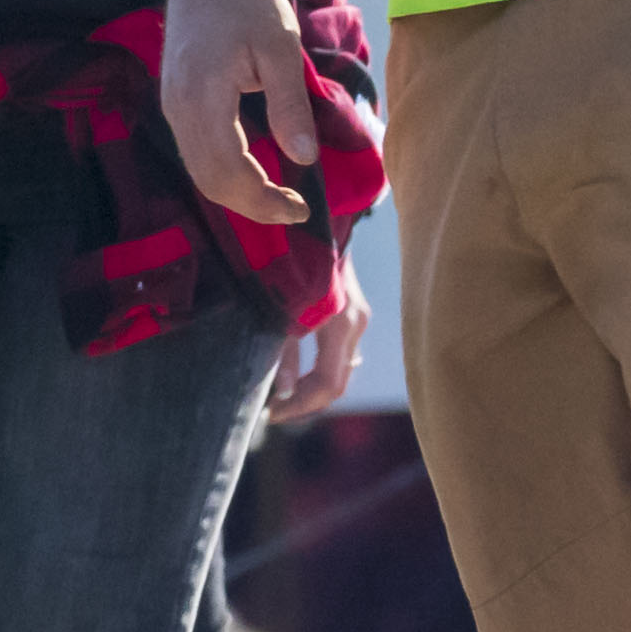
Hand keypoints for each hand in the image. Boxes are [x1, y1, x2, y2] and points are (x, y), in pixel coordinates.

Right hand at [163, 0, 319, 226]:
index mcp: (202, 96)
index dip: (263, 199)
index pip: (228, 171)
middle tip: (293, 210)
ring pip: (198, 170)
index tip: (300, 209)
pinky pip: (195, 152)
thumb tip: (305, 158)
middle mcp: (177, 107)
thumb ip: (290, 105)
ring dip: (237, 192)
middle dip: (251, 205)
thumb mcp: (281, 48)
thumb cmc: (249, 1)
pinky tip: (255, 172)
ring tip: (278, 197)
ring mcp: (170, 105)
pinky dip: (224, 173)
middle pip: (209, 180)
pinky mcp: (173, 101)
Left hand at [266, 256, 368, 423]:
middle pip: (337, 382)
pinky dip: (320, 370)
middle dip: (306, 402)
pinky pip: (341, 354)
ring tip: (282, 395)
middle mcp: (356, 324)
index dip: (302, 406)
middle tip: (275, 411)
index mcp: (340, 324)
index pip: (329, 385)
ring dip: (312, 387)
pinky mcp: (353, 311)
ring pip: (340, 370)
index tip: (273, 414)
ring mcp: (358, 318)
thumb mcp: (282, 308)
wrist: (318, 217)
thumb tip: (282, 394)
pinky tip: (299, 374)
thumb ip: (285, 353)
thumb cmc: (292, 258)